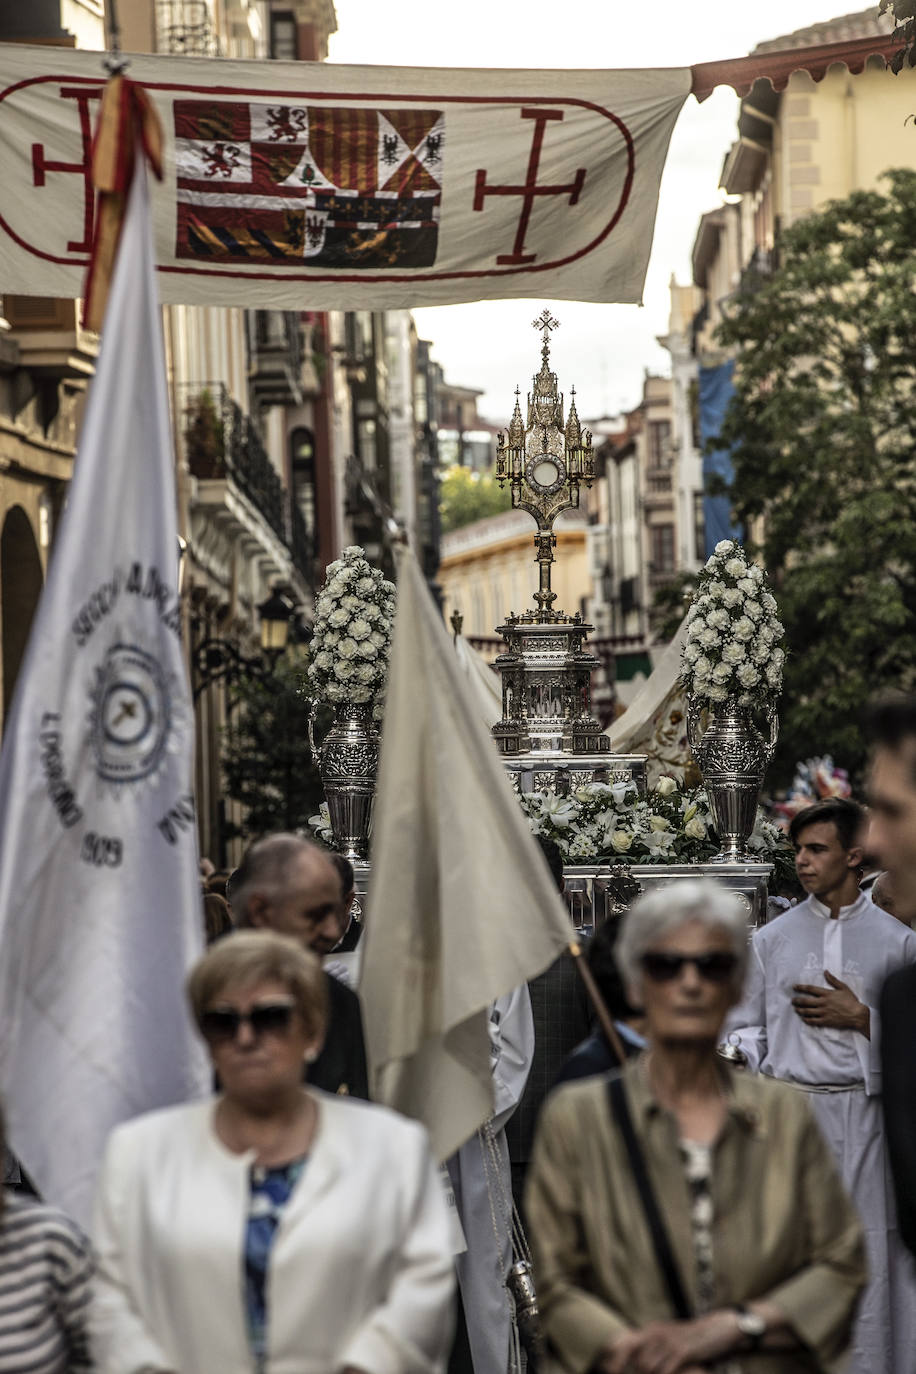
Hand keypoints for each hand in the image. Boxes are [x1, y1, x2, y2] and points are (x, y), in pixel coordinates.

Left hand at [596, 1312, 739, 1373]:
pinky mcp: (683, 1351)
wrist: (720, 1328)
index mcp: (650, 1331)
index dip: (611, 1359)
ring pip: (647, 1367)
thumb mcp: (670, 1340)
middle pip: (632, 1357)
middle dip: (626, 1373)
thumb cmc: (694, 1339)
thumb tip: (639, 1365)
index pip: (622, 1342)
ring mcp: (669, 1342)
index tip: (605, 1371)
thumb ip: (654, 1350)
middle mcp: (656, 1333)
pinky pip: (665, 1370)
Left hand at [792, 971, 869, 1036]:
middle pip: (805, 1001)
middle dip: (797, 1000)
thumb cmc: (851, 1001)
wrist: (857, 1015)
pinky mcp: (826, 1021)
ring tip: (796, 1009)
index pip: (810, 989)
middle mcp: (823, 1003)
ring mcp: (823, 1012)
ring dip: (800, 1010)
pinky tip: (804, 1019)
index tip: (794, 987)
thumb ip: (833, 980)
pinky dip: (807, 1020)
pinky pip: (813, 1021)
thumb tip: (825, 972)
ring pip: (807, 1011)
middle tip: (792, 1000)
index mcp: (826, 994)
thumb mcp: (843, 988)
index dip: (801, 987)